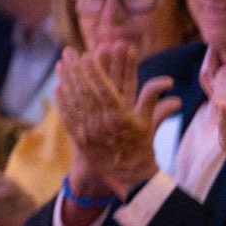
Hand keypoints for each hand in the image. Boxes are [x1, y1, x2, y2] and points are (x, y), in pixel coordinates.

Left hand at [54, 45, 176, 191]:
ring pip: (73, 102)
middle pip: (84, 92)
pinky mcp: (78, 138)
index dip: (94, 72)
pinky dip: (61, 102)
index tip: (86, 56)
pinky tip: (57, 88)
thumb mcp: (148, 122)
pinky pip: (67, 117)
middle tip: (68, 51)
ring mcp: (87, 131)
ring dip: (65, 81)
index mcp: (119, 117)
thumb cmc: (141, 145)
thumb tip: (168, 81)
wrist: (128, 174)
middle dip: (75, 70)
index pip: (103, 90)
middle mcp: (100, 123)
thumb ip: (152, 98)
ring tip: (60, 64)